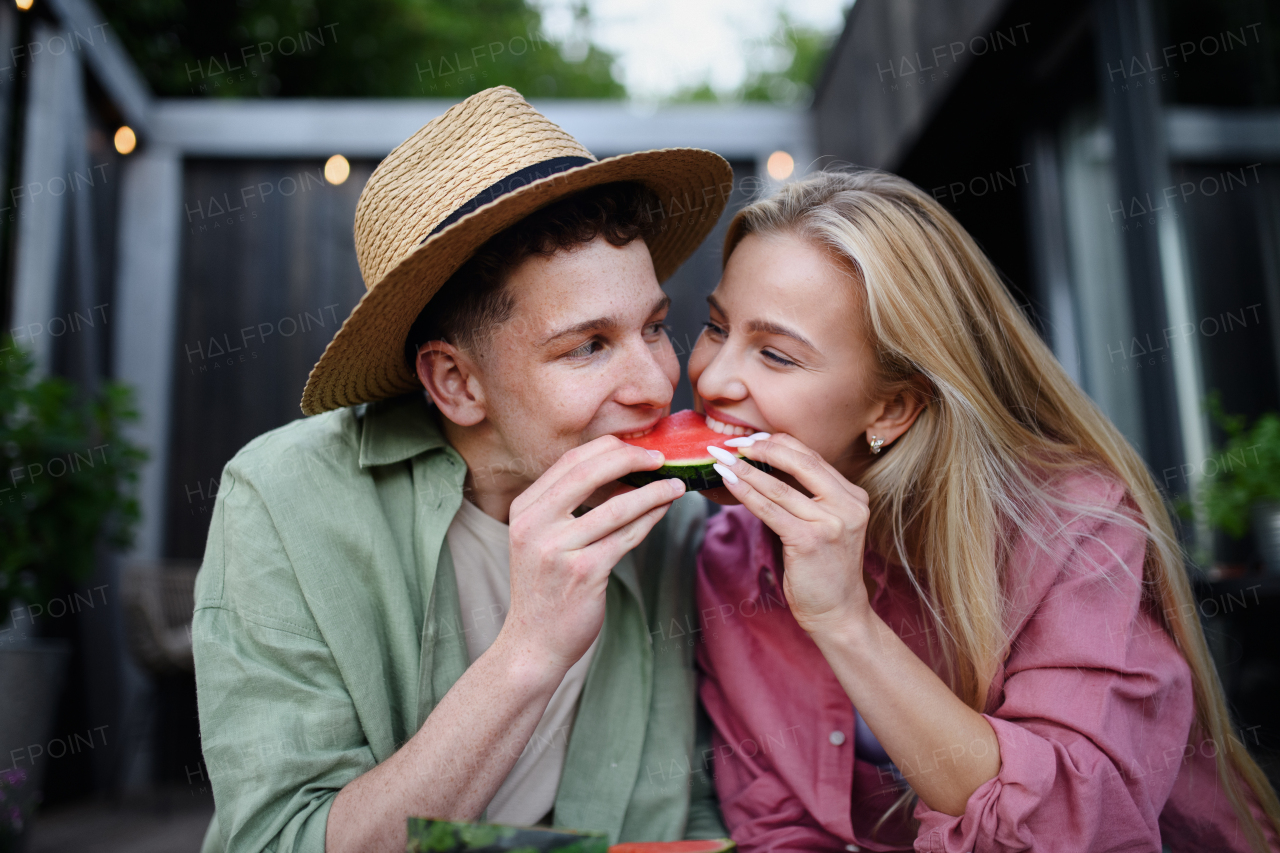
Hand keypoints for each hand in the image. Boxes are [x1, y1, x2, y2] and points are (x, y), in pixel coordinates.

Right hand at [501, 436, 684, 670]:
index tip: (637, 448)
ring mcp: (558, 549)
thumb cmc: (546, 589)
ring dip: (653, 491)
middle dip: (631, 459)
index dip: (608, 448)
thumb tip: (616, 469)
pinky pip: (627, 535)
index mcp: (524, 510)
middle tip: (660, 458)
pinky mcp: (584, 572)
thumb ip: (565, 506)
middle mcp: (535, 525)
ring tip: (676, 484)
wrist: (533, 643)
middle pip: (589, 472)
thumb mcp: (540, 539)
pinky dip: (651, 518)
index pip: (569, 462)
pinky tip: (665, 510)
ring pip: (616, 505)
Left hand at [710, 433, 871, 635]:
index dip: (778, 443)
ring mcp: (830, 522)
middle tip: (731, 443)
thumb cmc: (825, 570)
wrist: (838, 612)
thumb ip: (809, 497)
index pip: (812, 457)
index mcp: (853, 496)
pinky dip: (745, 492)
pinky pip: (769, 509)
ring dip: (743, 469)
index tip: (751, 438)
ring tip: (719, 459)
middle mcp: (848, 505)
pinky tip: (727, 481)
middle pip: (799, 461)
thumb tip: (766, 467)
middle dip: (761, 448)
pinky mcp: (809, 540)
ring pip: (778, 486)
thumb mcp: (826, 525)